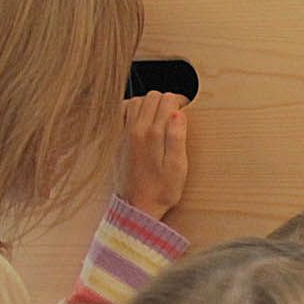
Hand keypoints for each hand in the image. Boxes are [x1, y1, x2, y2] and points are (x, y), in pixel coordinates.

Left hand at [115, 91, 188, 220]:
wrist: (136, 207)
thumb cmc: (161, 191)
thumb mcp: (178, 168)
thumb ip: (177, 138)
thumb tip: (178, 113)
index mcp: (153, 134)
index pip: (167, 100)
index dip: (180, 101)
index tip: (186, 110)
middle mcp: (136, 130)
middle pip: (151, 96)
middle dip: (166, 100)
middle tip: (175, 113)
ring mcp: (124, 133)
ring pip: (136, 101)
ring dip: (149, 103)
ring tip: (159, 116)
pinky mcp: (117, 139)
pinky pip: (121, 112)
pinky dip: (132, 109)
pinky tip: (141, 119)